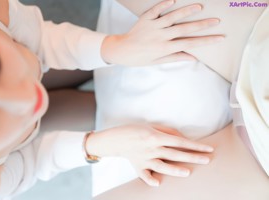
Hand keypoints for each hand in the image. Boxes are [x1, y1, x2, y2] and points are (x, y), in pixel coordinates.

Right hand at [86, 124, 213, 186]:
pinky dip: (150, 180)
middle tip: (207, 160)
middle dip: (192, 157)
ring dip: (175, 169)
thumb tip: (183, 138)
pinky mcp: (138, 166)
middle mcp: (151, 148)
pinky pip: (144, 175)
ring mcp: (144, 158)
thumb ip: (168, 131)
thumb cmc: (136, 129)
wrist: (117, 138)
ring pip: (162, 166)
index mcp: (156, 136)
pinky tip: (158, 183)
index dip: (195, 145)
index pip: (179, 141)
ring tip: (188, 172)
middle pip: (175, 154)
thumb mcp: (152, 126)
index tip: (207, 149)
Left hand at [101, 0, 223, 65]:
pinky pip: (155, 10)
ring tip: (200, 6)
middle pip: (185, 29)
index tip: (220, 38)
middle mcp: (160, 36)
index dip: (206, 41)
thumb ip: (175, 57)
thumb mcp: (158, 61)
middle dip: (202, 25)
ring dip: (186, 11)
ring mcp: (152, 26)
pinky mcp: (145, 18)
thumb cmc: (140, 58)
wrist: (121, 51)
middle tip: (217, 20)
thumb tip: (193, 58)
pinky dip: (164, 4)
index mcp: (165, 48)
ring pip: (172, 17)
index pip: (189, 44)